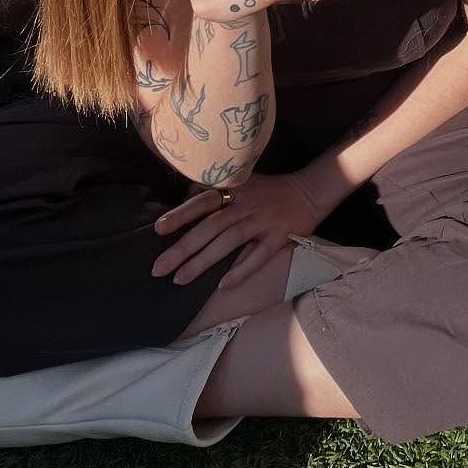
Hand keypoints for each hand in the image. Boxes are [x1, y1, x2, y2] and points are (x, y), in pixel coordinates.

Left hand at [151, 169, 325, 286]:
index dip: (181, 214)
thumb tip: (184, 198)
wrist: (309, 191)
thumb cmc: (268, 189)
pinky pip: (259, 256)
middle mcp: (246, 205)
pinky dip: (241, 270)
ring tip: (180, 279)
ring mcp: (263, 221)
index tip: (158, 229)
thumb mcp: (241, 182)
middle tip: (158, 268)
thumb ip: (215, 190)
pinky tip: (223, 285)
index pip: (203, 200)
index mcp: (234, 190)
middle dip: (183, 248)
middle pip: (211, 226)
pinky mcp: (279, 237)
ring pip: (229, 242)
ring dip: (203, 262)